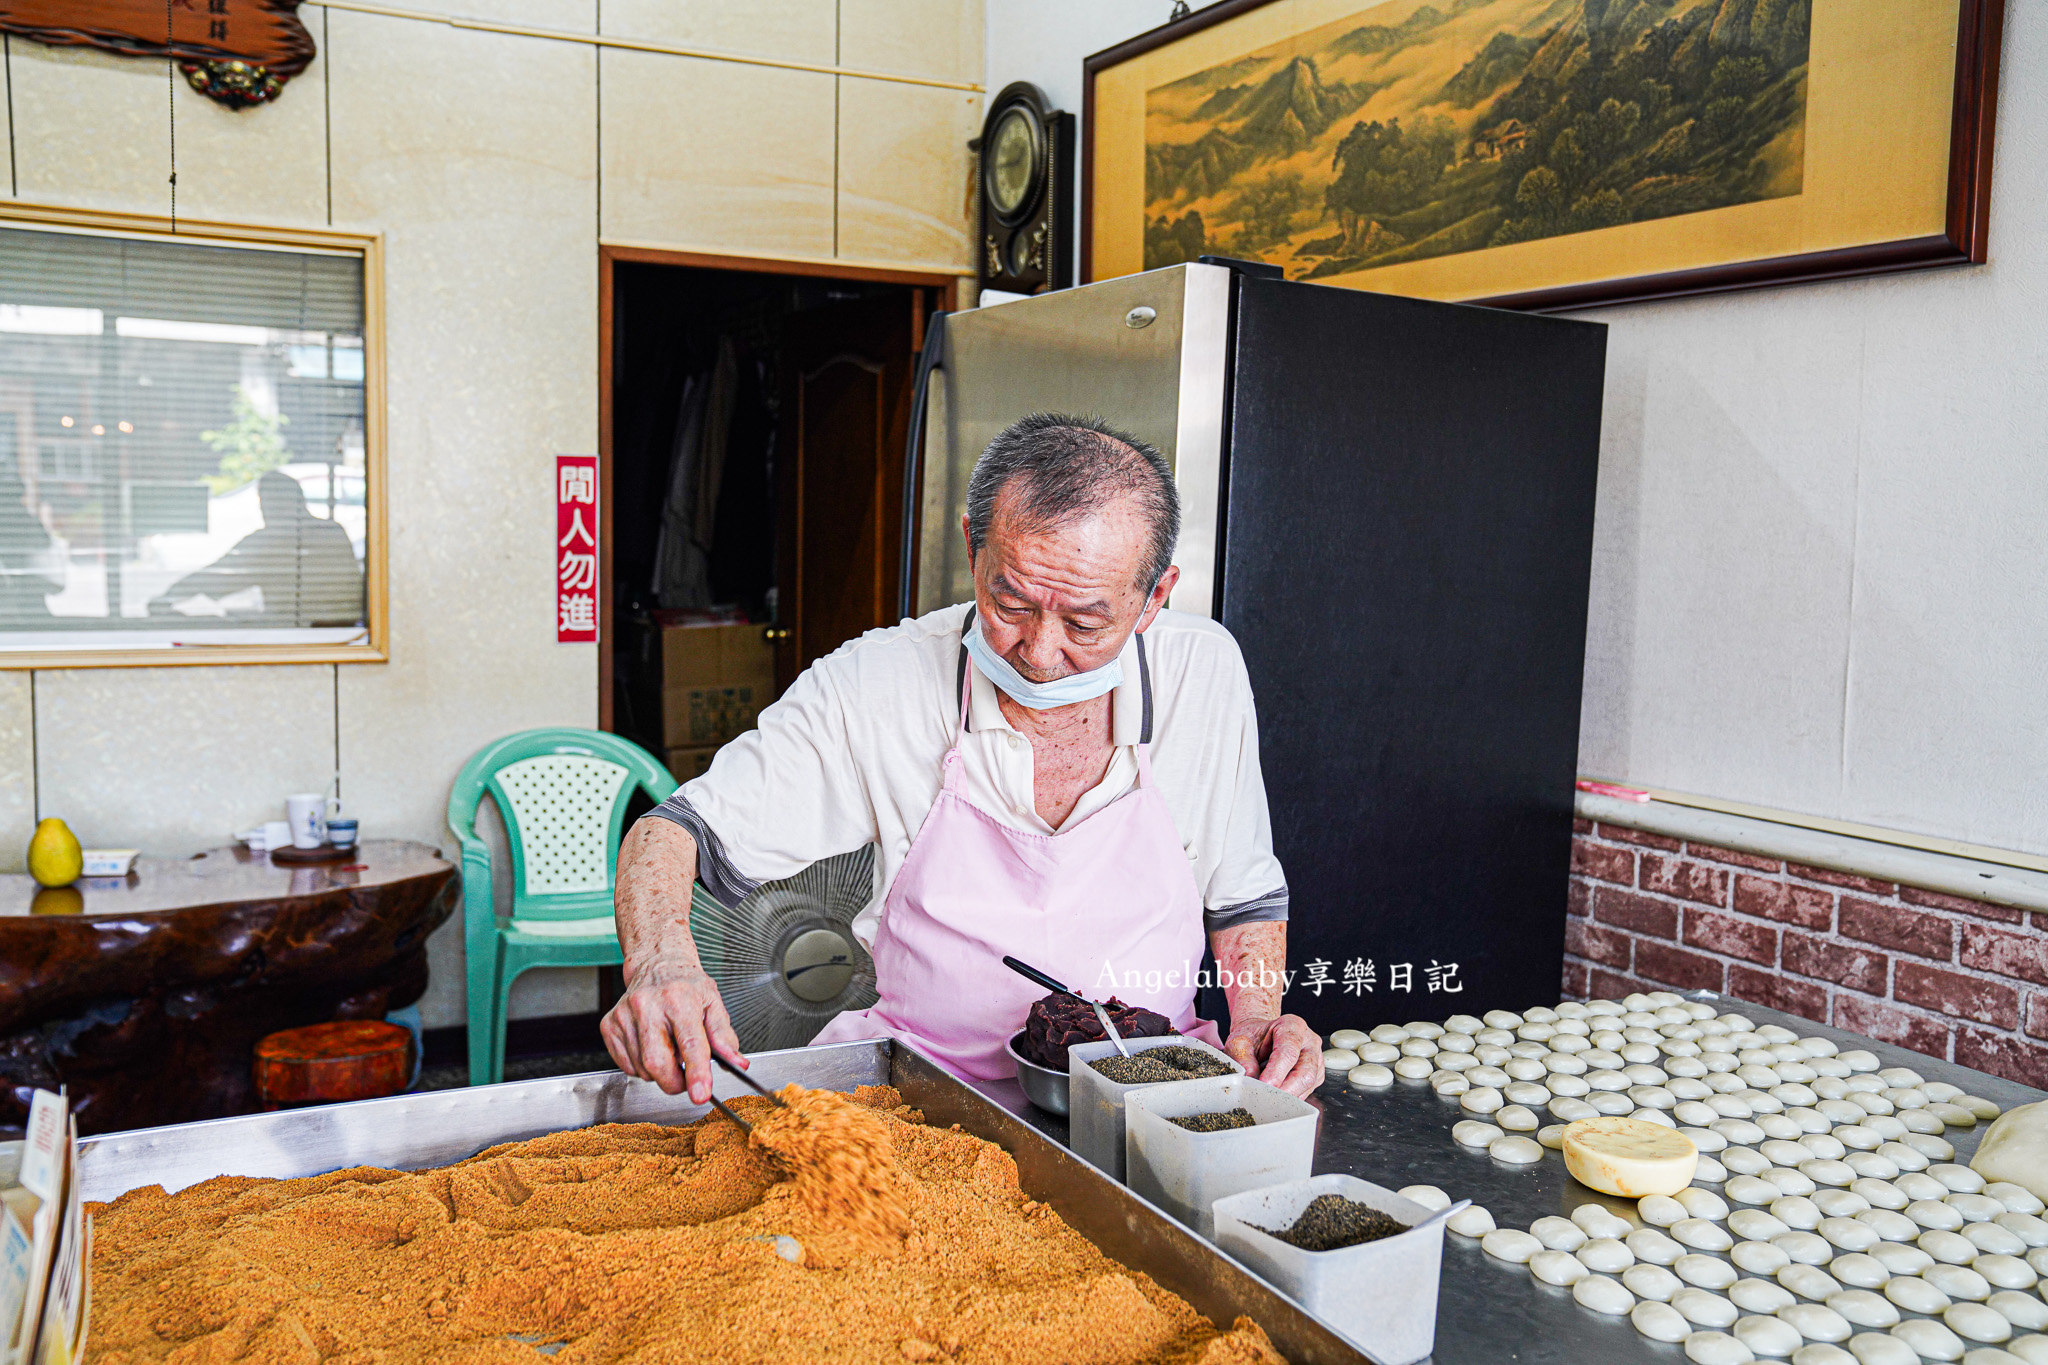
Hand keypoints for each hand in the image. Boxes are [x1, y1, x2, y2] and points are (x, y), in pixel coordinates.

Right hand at [600, 956, 743, 1102]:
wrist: (656, 964)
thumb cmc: (687, 986)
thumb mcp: (714, 1003)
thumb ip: (724, 1036)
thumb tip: (738, 1063)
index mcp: (679, 999)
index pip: (690, 1043)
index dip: (696, 1072)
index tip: (700, 1095)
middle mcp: (647, 1005)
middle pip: (657, 1063)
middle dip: (675, 1082)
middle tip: (687, 1078)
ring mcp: (624, 1015)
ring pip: (641, 1069)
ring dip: (659, 1073)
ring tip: (669, 1049)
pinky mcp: (609, 1025)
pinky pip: (626, 1066)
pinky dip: (642, 1067)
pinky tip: (651, 1047)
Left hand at [1223, 1015, 1322, 1096]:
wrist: (1260, 1037)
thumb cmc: (1253, 1037)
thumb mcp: (1239, 1042)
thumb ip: (1243, 1059)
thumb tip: (1251, 1079)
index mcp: (1292, 1026)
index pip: (1288, 1052)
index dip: (1275, 1073)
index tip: (1262, 1086)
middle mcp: (1309, 1041)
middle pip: (1305, 1072)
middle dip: (1285, 1090)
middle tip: (1265, 1098)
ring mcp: (1316, 1058)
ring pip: (1309, 1084)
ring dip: (1287, 1095)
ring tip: (1267, 1094)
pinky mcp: (1317, 1073)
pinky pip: (1308, 1090)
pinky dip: (1291, 1096)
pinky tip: (1277, 1092)